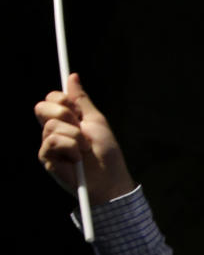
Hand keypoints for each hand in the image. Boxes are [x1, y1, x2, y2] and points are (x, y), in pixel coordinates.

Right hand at [36, 74, 134, 204]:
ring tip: (84, 150)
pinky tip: (77, 159)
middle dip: (65, 115)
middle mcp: (53, 130)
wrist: (110, 179)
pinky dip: (70, 148)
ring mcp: (48, 145)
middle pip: (41, 107)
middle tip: (80, 129)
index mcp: (65, 120)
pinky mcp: (46, 159)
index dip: (62, 99)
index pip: (51, 98)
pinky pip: (51, 141)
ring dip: (75, 136)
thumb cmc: (106, 152)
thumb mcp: (96, 120)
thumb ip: (81, 100)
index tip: (77, 111)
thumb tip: (72, 76)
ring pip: (51, 125)